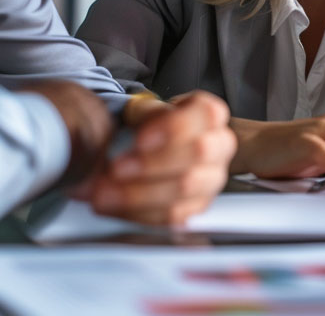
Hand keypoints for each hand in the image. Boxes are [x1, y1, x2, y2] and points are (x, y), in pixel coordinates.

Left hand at [82, 91, 236, 225]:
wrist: (143, 151)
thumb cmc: (147, 128)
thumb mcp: (142, 111)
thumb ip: (142, 115)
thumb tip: (128, 133)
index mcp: (209, 115)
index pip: (206, 114)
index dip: (174, 127)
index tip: (140, 139)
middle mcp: (219, 145)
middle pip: (200, 152)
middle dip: (153, 162)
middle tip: (116, 167)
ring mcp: (212, 178)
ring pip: (186, 187)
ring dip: (140, 192)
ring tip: (104, 192)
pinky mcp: (198, 206)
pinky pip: (174, 214)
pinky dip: (140, 212)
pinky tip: (115, 206)